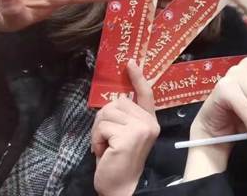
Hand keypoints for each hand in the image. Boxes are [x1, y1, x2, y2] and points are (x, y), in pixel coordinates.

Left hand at [93, 60, 159, 195]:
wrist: (122, 189)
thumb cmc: (119, 163)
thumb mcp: (124, 136)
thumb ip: (124, 118)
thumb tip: (114, 101)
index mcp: (149, 122)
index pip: (145, 94)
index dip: (137, 78)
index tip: (130, 62)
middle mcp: (149, 123)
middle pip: (116, 103)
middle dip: (103, 120)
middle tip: (106, 140)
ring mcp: (141, 128)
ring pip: (107, 113)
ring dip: (98, 131)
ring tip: (105, 147)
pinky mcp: (129, 136)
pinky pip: (103, 126)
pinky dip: (97, 139)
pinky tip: (104, 152)